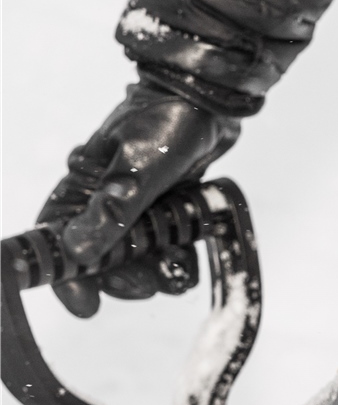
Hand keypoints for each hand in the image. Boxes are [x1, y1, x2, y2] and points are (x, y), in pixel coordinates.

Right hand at [38, 81, 239, 316]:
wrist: (212, 99)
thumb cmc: (167, 122)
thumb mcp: (138, 168)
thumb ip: (113, 210)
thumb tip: (78, 251)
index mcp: (83, 187)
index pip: (59, 239)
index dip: (67, 274)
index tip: (86, 305)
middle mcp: (106, 199)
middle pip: (102, 256)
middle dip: (122, 277)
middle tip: (146, 287)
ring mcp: (140, 204)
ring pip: (139, 255)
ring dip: (156, 271)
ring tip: (176, 273)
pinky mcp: (169, 205)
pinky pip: (168, 243)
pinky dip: (178, 256)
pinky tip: (189, 259)